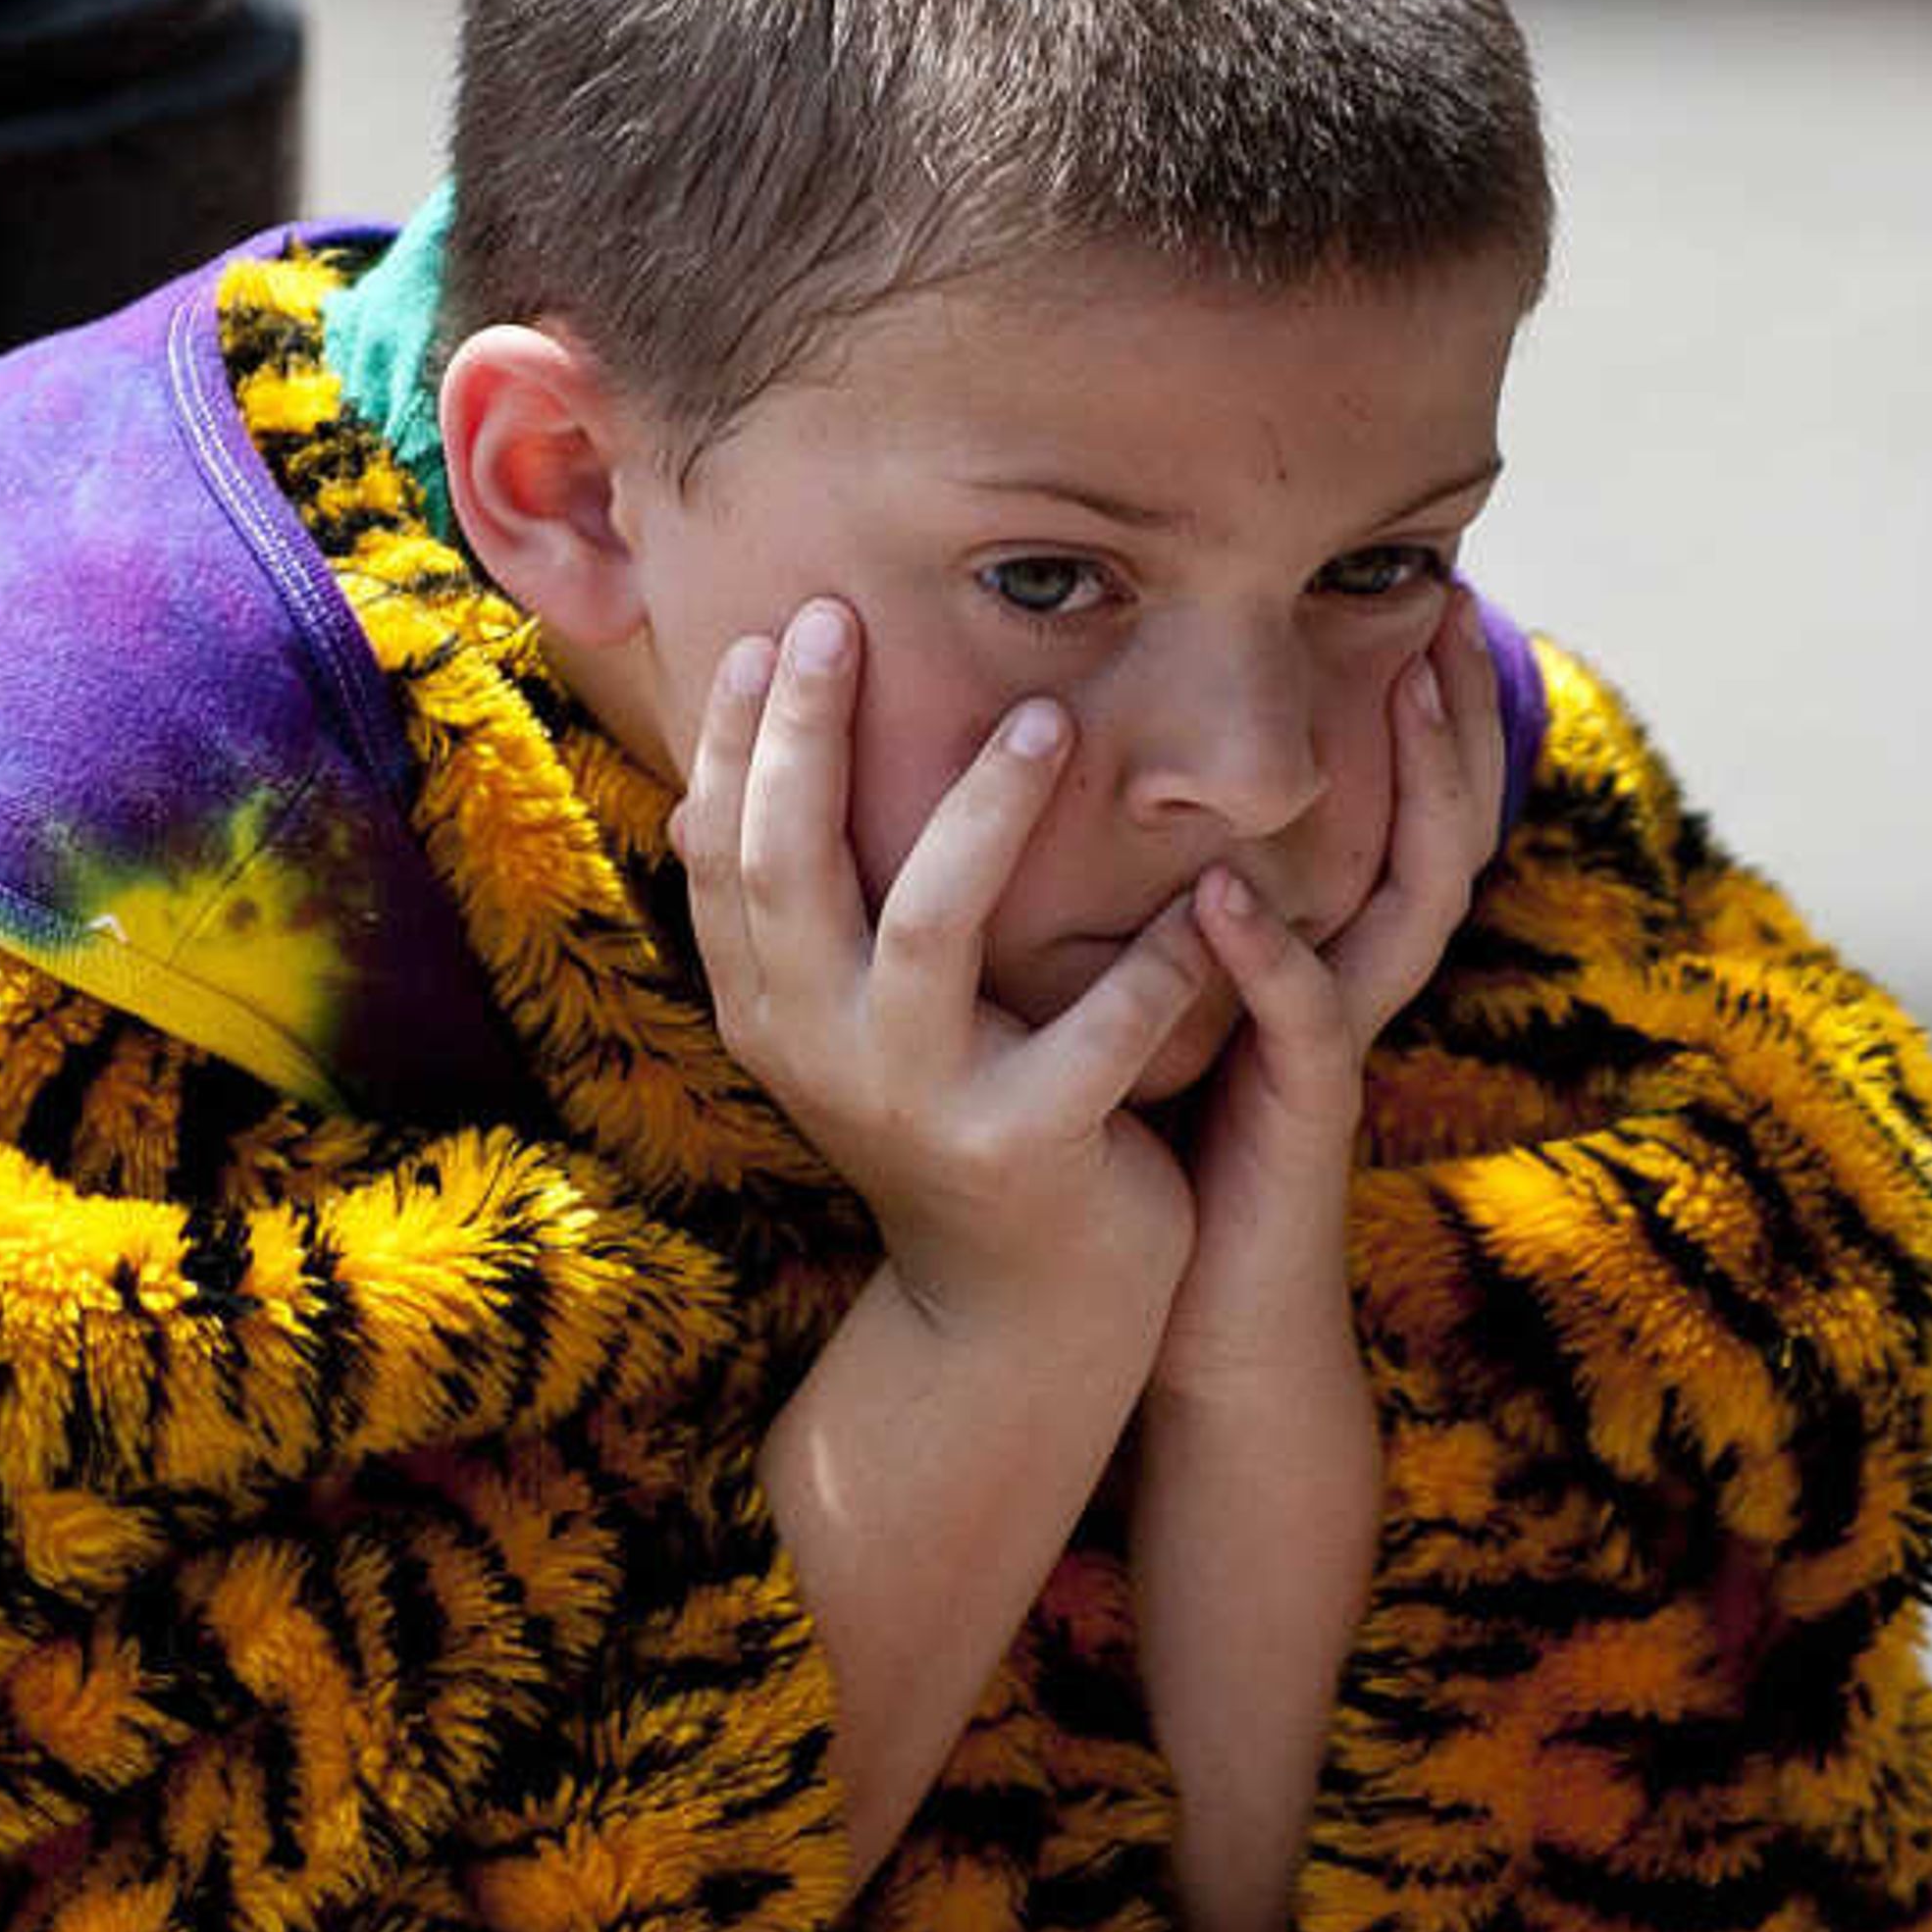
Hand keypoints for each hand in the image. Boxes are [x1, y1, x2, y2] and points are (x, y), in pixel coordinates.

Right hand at [677, 600, 1199, 1335]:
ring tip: (1047, 721)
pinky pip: (1090, 1036)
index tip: (774, 629)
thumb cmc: (955, 1121)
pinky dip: (1152, 966)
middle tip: (847, 619)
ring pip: (929, 931)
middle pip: (790, 868)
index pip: (723, 852)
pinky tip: (1208, 897)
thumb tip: (741, 758)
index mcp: (769, 1009)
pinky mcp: (1020, 1150)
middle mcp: (817, 1053)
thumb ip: (815, 913)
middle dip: (809, 734)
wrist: (1018, 1313)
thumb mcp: (857, 1021)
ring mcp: (912, 1105)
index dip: (738, 739)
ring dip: (985, 815)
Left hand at [1153, 602, 1504, 1410]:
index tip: (1410, 594)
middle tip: (1451, 601)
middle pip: (1441, 827)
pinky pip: (1301, 1025)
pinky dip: (1268, 959)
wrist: (1178, 1321)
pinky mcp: (1297, 1122)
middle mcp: (1348, 987)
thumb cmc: (1155, 1153)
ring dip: (1417, 793)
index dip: (1416, 708)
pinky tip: (1227, 895)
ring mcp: (1333, 1051)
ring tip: (1406, 689)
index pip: (1394, 806)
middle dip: (1455, 719)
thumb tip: (1067, 787)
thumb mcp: (1153, 1001)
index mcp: (1319, 950)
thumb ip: (1147, 907)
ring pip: (1413, 903)